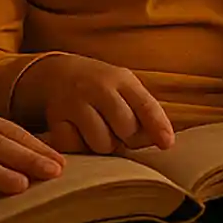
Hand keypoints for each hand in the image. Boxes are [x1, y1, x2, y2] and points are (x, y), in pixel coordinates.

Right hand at [15, 54, 175, 154]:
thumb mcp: (126, 88)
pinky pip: (76, 148)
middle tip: (119, 131)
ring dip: (104, 145)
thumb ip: (144, 110)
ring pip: (102, 143)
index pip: (145, 104)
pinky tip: (80, 134)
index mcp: (122, 80)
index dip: (158, 126)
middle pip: (126, 129)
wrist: (58, 74)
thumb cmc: (102, 87)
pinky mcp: (55, 118)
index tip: (167, 144)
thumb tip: (164, 142)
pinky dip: (80, 148)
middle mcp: (97, 88)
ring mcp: (74, 102)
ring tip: (100, 132)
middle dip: (127, 138)